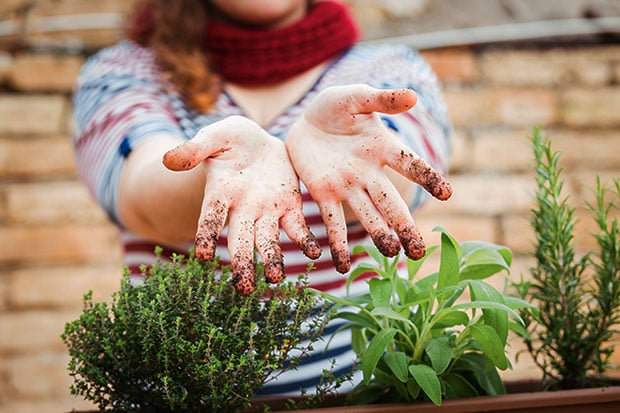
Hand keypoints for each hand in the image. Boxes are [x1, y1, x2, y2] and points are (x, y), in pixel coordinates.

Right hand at [163, 116, 320, 294]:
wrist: (259, 141)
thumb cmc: (230, 139)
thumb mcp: (214, 136)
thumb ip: (195, 148)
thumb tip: (168, 159)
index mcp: (220, 193)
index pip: (210, 218)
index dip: (206, 235)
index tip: (203, 256)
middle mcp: (242, 209)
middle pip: (240, 240)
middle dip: (242, 263)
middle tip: (244, 288)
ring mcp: (266, 211)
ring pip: (268, 240)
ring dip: (272, 260)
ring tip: (276, 279)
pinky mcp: (289, 207)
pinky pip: (297, 227)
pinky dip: (305, 240)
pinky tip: (315, 252)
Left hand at [286, 84, 451, 272]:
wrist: (304, 120)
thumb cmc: (335, 106)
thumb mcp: (355, 97)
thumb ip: (381, 100)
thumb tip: (413, 96)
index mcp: (382, 148)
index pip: (410, 165)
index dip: (428, 177)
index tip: (446, 193)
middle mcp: (369, 173)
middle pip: (391, 202)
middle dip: (405, 226)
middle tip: (420, 250)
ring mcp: (348, 186)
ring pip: (367, 215)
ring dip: (379, 234)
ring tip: (391, 253)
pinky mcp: (324, 195)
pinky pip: (332, 221)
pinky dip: (337, 243)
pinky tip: (342, 266)